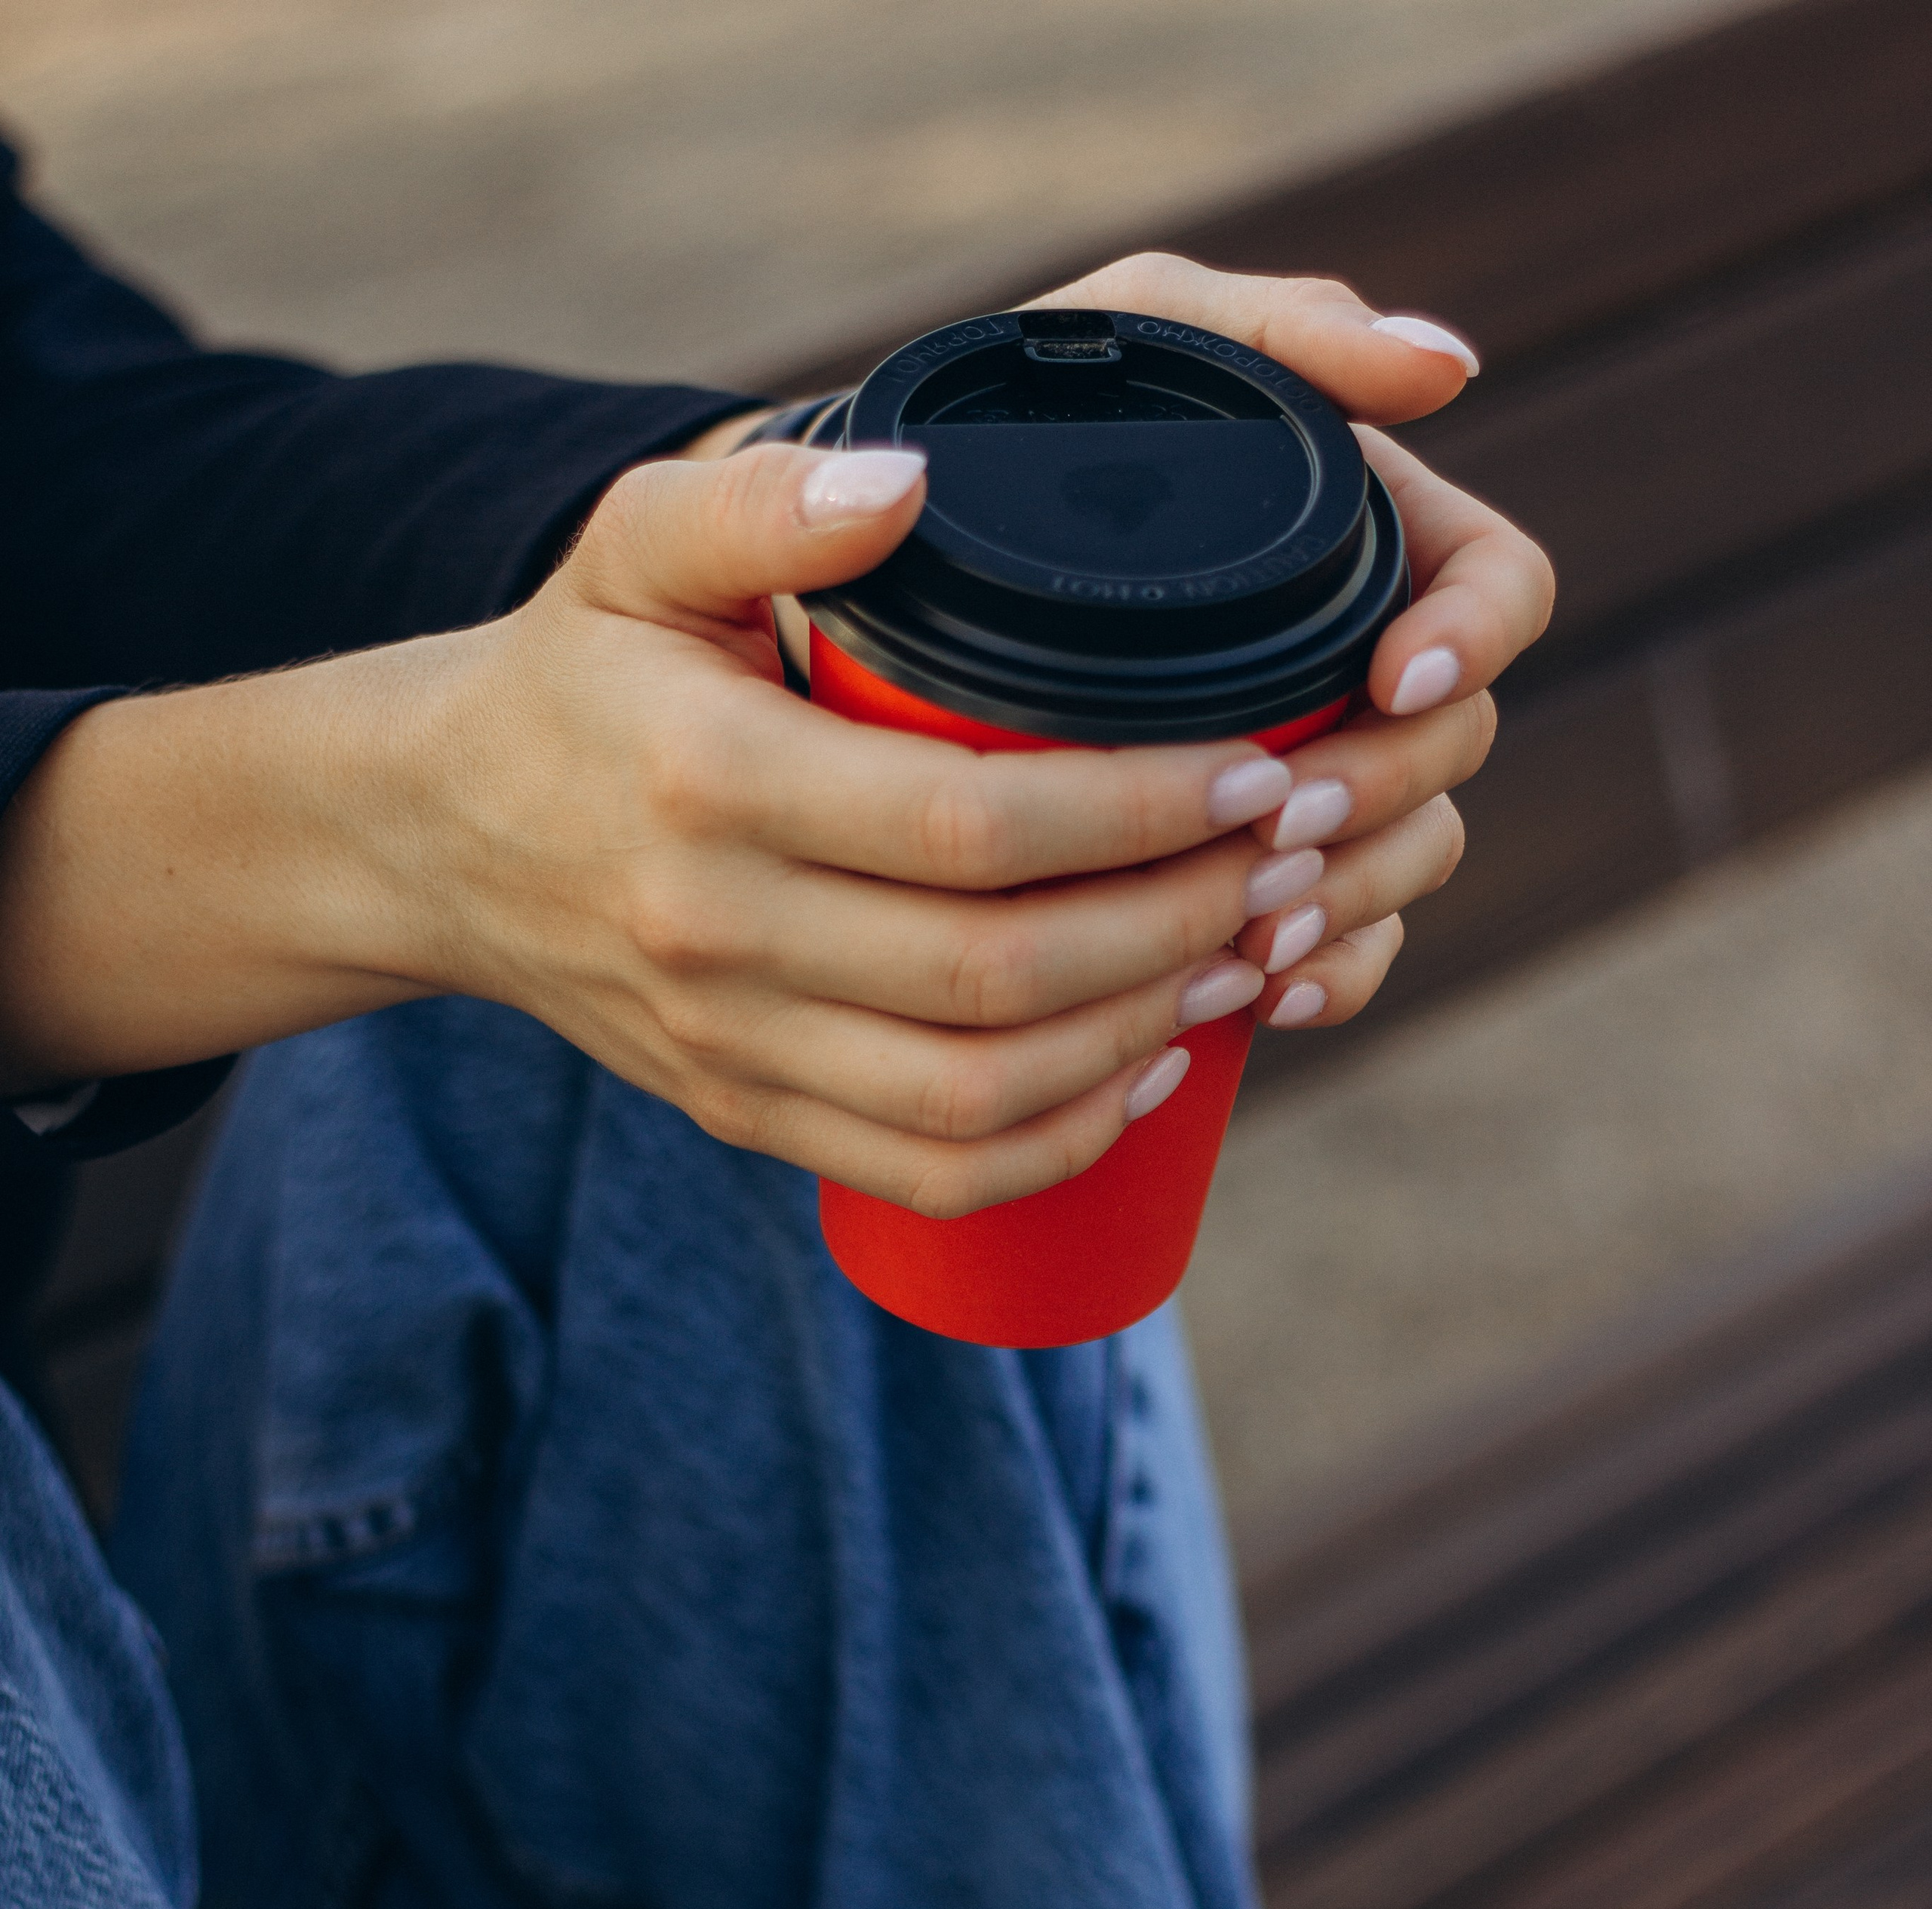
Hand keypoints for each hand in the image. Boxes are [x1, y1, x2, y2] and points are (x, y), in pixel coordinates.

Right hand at [0, 443, 1340, 1212]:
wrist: (438, 839)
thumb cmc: (576, 674)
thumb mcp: (630, 543)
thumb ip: (763, 499)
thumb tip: (910, 479)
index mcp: (708, 783)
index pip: (971, 824)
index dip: (1139, 808)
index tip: (1258, 766)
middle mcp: (716, 936)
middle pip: (997, 975)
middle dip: (1176, 925)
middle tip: (1286, 862)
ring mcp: (732, 1047)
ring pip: (978, 1096)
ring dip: (1139, 1038)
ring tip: (1240, 954)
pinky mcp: (747, 1115)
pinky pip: (927, 1169)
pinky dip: (1056, 1140)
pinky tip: (1144, 1071)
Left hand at [1028, 257, 1555, 1031]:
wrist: (885, 559)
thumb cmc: (1028, 411)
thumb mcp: (1139, 330)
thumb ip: (1282, 323)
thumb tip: (1447, 369)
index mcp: (1373, 534)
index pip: (1498, 589)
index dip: (1472, 639)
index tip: (1391, 675)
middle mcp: (1363, 659)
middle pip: (1455, 746)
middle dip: (1385, 795)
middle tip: (1278, 823)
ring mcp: (1318, 772)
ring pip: (1410, 856)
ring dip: (1356, 898)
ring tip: (1259, 926)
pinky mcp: (1255, 870)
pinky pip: (1342, 946)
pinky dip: (1323, 975)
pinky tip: (1262, 996)